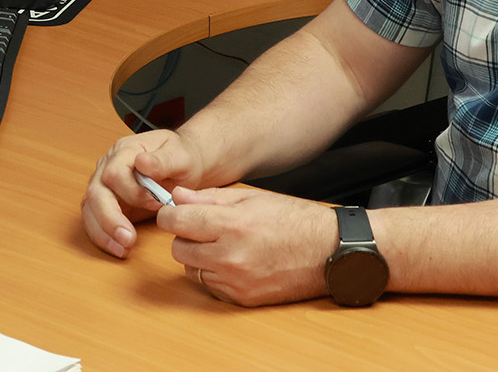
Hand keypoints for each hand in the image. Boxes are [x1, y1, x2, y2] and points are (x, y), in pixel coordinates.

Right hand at [81, 130, 203, 258]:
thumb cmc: (181, 158)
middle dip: (109, 219)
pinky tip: (119, 248)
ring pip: (90, 209)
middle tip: (128, 240)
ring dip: (103, 232)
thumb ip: (162, 160)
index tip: (156, 204)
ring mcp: (104, 184)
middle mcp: (108, 165)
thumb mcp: (181, 156)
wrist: (180, 164)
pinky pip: (94, 220)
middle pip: (95, 193)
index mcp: (125, 151)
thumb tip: (142, 163)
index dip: (132, 193)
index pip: (114, 173)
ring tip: (123, 249)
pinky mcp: (106, 202)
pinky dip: (104, 237)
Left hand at [161, 187, 336, 305]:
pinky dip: (214, 273)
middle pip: (178, 249)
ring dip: (199, 256)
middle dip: (184, 236)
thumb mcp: (251, 199)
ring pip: (191, 269)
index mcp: (231, 225)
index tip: (173, 212)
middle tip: (204, 227)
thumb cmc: (294, 220)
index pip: (175, 222)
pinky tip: (234, 261)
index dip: (169, 214)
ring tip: (223, 244)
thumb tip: (177, 197)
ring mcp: (235, 281)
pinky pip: (210, 285)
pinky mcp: (241, 298)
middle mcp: (229, 257)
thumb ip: (209, 198)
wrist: (327, 252)